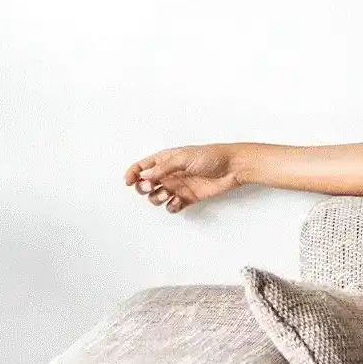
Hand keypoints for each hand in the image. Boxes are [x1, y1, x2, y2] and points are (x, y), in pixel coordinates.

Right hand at [125, 144, 243, 212]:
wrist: (233, 168)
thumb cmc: (211, 156)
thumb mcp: (184, 158)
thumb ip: (163, 168)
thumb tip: (144, 175)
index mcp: (166, 160)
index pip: (142, 166)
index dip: (132, 174)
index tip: (129, 182)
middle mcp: (169, 173)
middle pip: (146, 184)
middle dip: (144, 188)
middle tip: (151, 188)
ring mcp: (178, 186)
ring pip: (157, 197)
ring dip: (157, 199)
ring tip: (166, 195)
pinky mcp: (188, 198)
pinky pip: (172, 206)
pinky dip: (172, 207)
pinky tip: (178, 202)